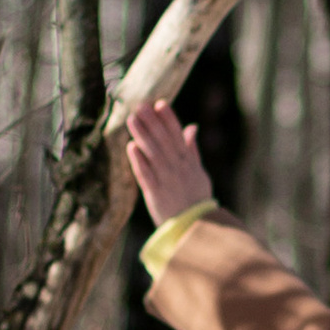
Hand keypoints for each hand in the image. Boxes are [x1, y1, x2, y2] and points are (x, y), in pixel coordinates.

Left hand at [125, 96, 214, 224]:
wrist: (195, 226)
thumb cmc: (196, 198)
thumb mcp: (198, 171)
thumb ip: (192, 149)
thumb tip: (192, 126)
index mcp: (188, 162)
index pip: (177, 136)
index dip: (169, 119)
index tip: (160, 103)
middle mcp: (178, 168)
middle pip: (163, 141)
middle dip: (152, 122)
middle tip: (140, 106)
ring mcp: (166, 180)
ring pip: (153, 154)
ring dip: (142, 136)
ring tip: (132, 120)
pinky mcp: (155, 193)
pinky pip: (146, 175)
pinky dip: (139, 161)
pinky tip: (131, 147)